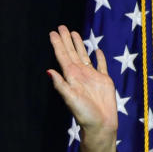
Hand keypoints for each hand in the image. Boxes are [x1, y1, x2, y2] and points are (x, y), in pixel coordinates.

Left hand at [47, 26, 116, 151]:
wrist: (100, 125)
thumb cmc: (84, 114)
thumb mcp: (70, 98)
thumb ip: (60, 85)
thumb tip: (48, 71)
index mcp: (71, 77)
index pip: (63, 57)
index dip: (58, 44)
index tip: (53, 32)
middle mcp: (80, 75)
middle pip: (72, 53)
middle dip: (66, 40)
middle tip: (61, 26)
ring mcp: (92, 77)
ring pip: (84, 56)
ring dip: (79, 45)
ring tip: (74, 33)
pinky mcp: (104, 81)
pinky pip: (101, 66)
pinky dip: (99, 57)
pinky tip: (96, 50)